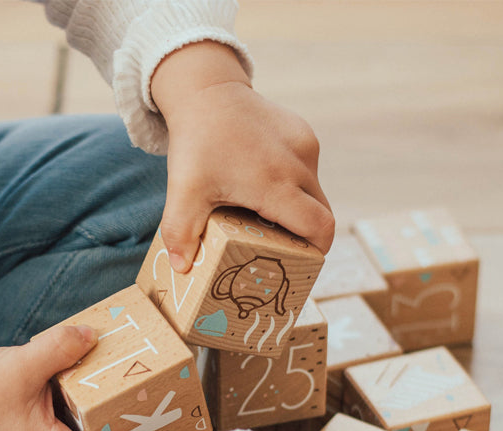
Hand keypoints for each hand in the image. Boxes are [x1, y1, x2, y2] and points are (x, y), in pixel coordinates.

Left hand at [150, 41, 334, 271]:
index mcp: (275, 183)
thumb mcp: (183, 191)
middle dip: (309, 236)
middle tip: (286, 251)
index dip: (317, 251)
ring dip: (301, 210)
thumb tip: (181, 269)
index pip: (319, 226)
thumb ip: (181, 233)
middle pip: (321, 214)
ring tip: (271, 218)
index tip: (304, 264)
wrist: (206, 90)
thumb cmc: (196, 143)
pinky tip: (268, 186)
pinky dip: (297, 187)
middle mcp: (298, 164)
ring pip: (316, 192)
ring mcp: (305, 145)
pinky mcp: (304, 133)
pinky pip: (309, 171)